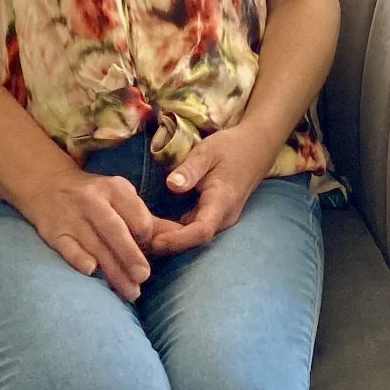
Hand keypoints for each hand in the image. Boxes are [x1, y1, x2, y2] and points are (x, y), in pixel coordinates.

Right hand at [19, 166, 158, 301]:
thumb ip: (149, 220)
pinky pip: (67, 246)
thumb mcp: (122, 198)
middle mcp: (94, 200)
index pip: (137, 215)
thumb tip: (181, 236)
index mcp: (115, 189)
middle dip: (131, 255)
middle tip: (143, 278)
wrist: (48, 185)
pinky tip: (91, 271)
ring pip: (95, 244)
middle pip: (115, 230)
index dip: (146, 238)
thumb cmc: (97, 197)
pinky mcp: (54, 231)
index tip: (152, 255)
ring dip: (112, 269)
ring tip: (129, 291)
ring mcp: (72, 216)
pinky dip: (79, 257)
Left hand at [148, 122, 278, 256]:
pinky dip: (173, 232)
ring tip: (137, 235)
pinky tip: (152, 227)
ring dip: (167, 238)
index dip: (177, 240)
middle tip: (133, 238)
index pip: (201, 231)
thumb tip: (171, 185)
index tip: (153, 240)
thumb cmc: (232, 147)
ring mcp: (220, 220)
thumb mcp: (208, 151)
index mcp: (222, 202)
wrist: (256, 147)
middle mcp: (223, 218)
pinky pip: (193, 231)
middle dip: (164, 242)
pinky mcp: (214, 217)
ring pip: (192, 238)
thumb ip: (190, 169)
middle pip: (193, 240)